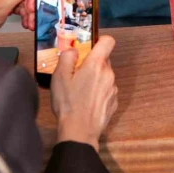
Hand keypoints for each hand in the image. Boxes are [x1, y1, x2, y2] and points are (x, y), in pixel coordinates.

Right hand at [51, 36, 117, 151]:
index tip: (89, 48)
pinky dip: (99, 92)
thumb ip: (67, 57)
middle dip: (92, 63)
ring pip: (105, 76)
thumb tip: (74, 50)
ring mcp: (113, 89)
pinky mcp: (114, 102)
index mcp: (96, 64)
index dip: (99, 40)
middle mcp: (109, 74)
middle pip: (104, 60)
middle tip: (77, 74)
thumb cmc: (68, 102)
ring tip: (81, 91)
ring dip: (96, 79)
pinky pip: (107, 90)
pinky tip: (87, 102)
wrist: (79, 132)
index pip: (108, 41)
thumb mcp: (59, 76)